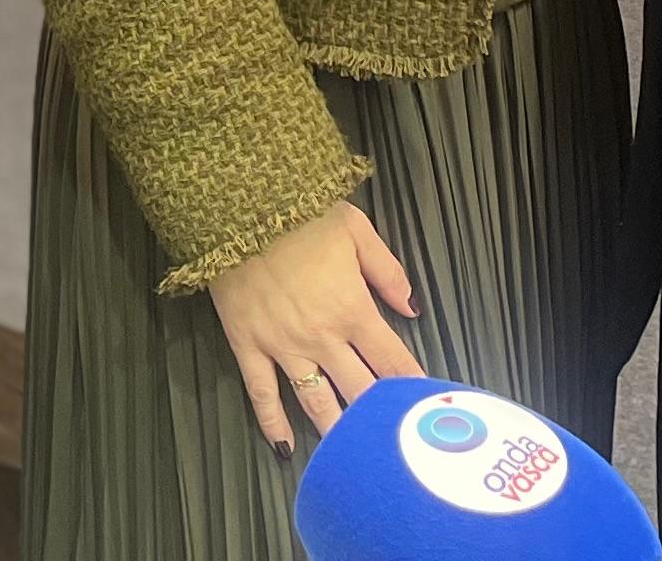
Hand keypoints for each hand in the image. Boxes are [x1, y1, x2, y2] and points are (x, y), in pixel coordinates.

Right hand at [207, 200, 421, 456]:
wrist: (237, 206)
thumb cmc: (300, 213)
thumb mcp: (355, 229)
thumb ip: (387, 272)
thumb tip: (412, 307)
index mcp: (352, 308)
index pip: (391, 358)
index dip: (410, 385)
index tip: (424, 407)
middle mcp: (322, 337)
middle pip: (359, 389)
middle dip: (379, 417)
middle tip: (393, 440)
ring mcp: (283, 347)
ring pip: (316, 402)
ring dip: (336, 430)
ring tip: (350, 455)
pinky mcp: (248, 347)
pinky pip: (262, 394)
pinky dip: (273, 423)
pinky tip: (285, 447)